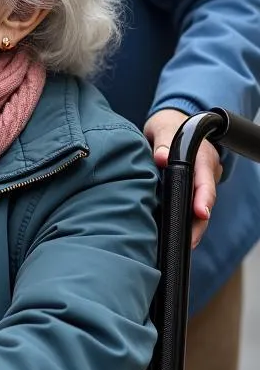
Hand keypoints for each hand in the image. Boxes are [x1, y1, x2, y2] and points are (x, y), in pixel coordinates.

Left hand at [145, 108, 223, 247]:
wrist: (172, 125)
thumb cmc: (168, 127)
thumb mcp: (164, 128)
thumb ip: (164, 141)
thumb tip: (162, 158)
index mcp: (202, 157)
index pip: (205, 181)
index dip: (203, 198)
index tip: (200, 213)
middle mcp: (206, 172)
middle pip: (205, 201)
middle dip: (198, 223)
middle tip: (189, 242)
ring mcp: (201, 182)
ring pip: (199, 207)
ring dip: (191, 226)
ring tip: (181, 244)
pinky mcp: (192, 189)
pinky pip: (190, 206)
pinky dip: (185, 220)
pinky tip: (173, 234)